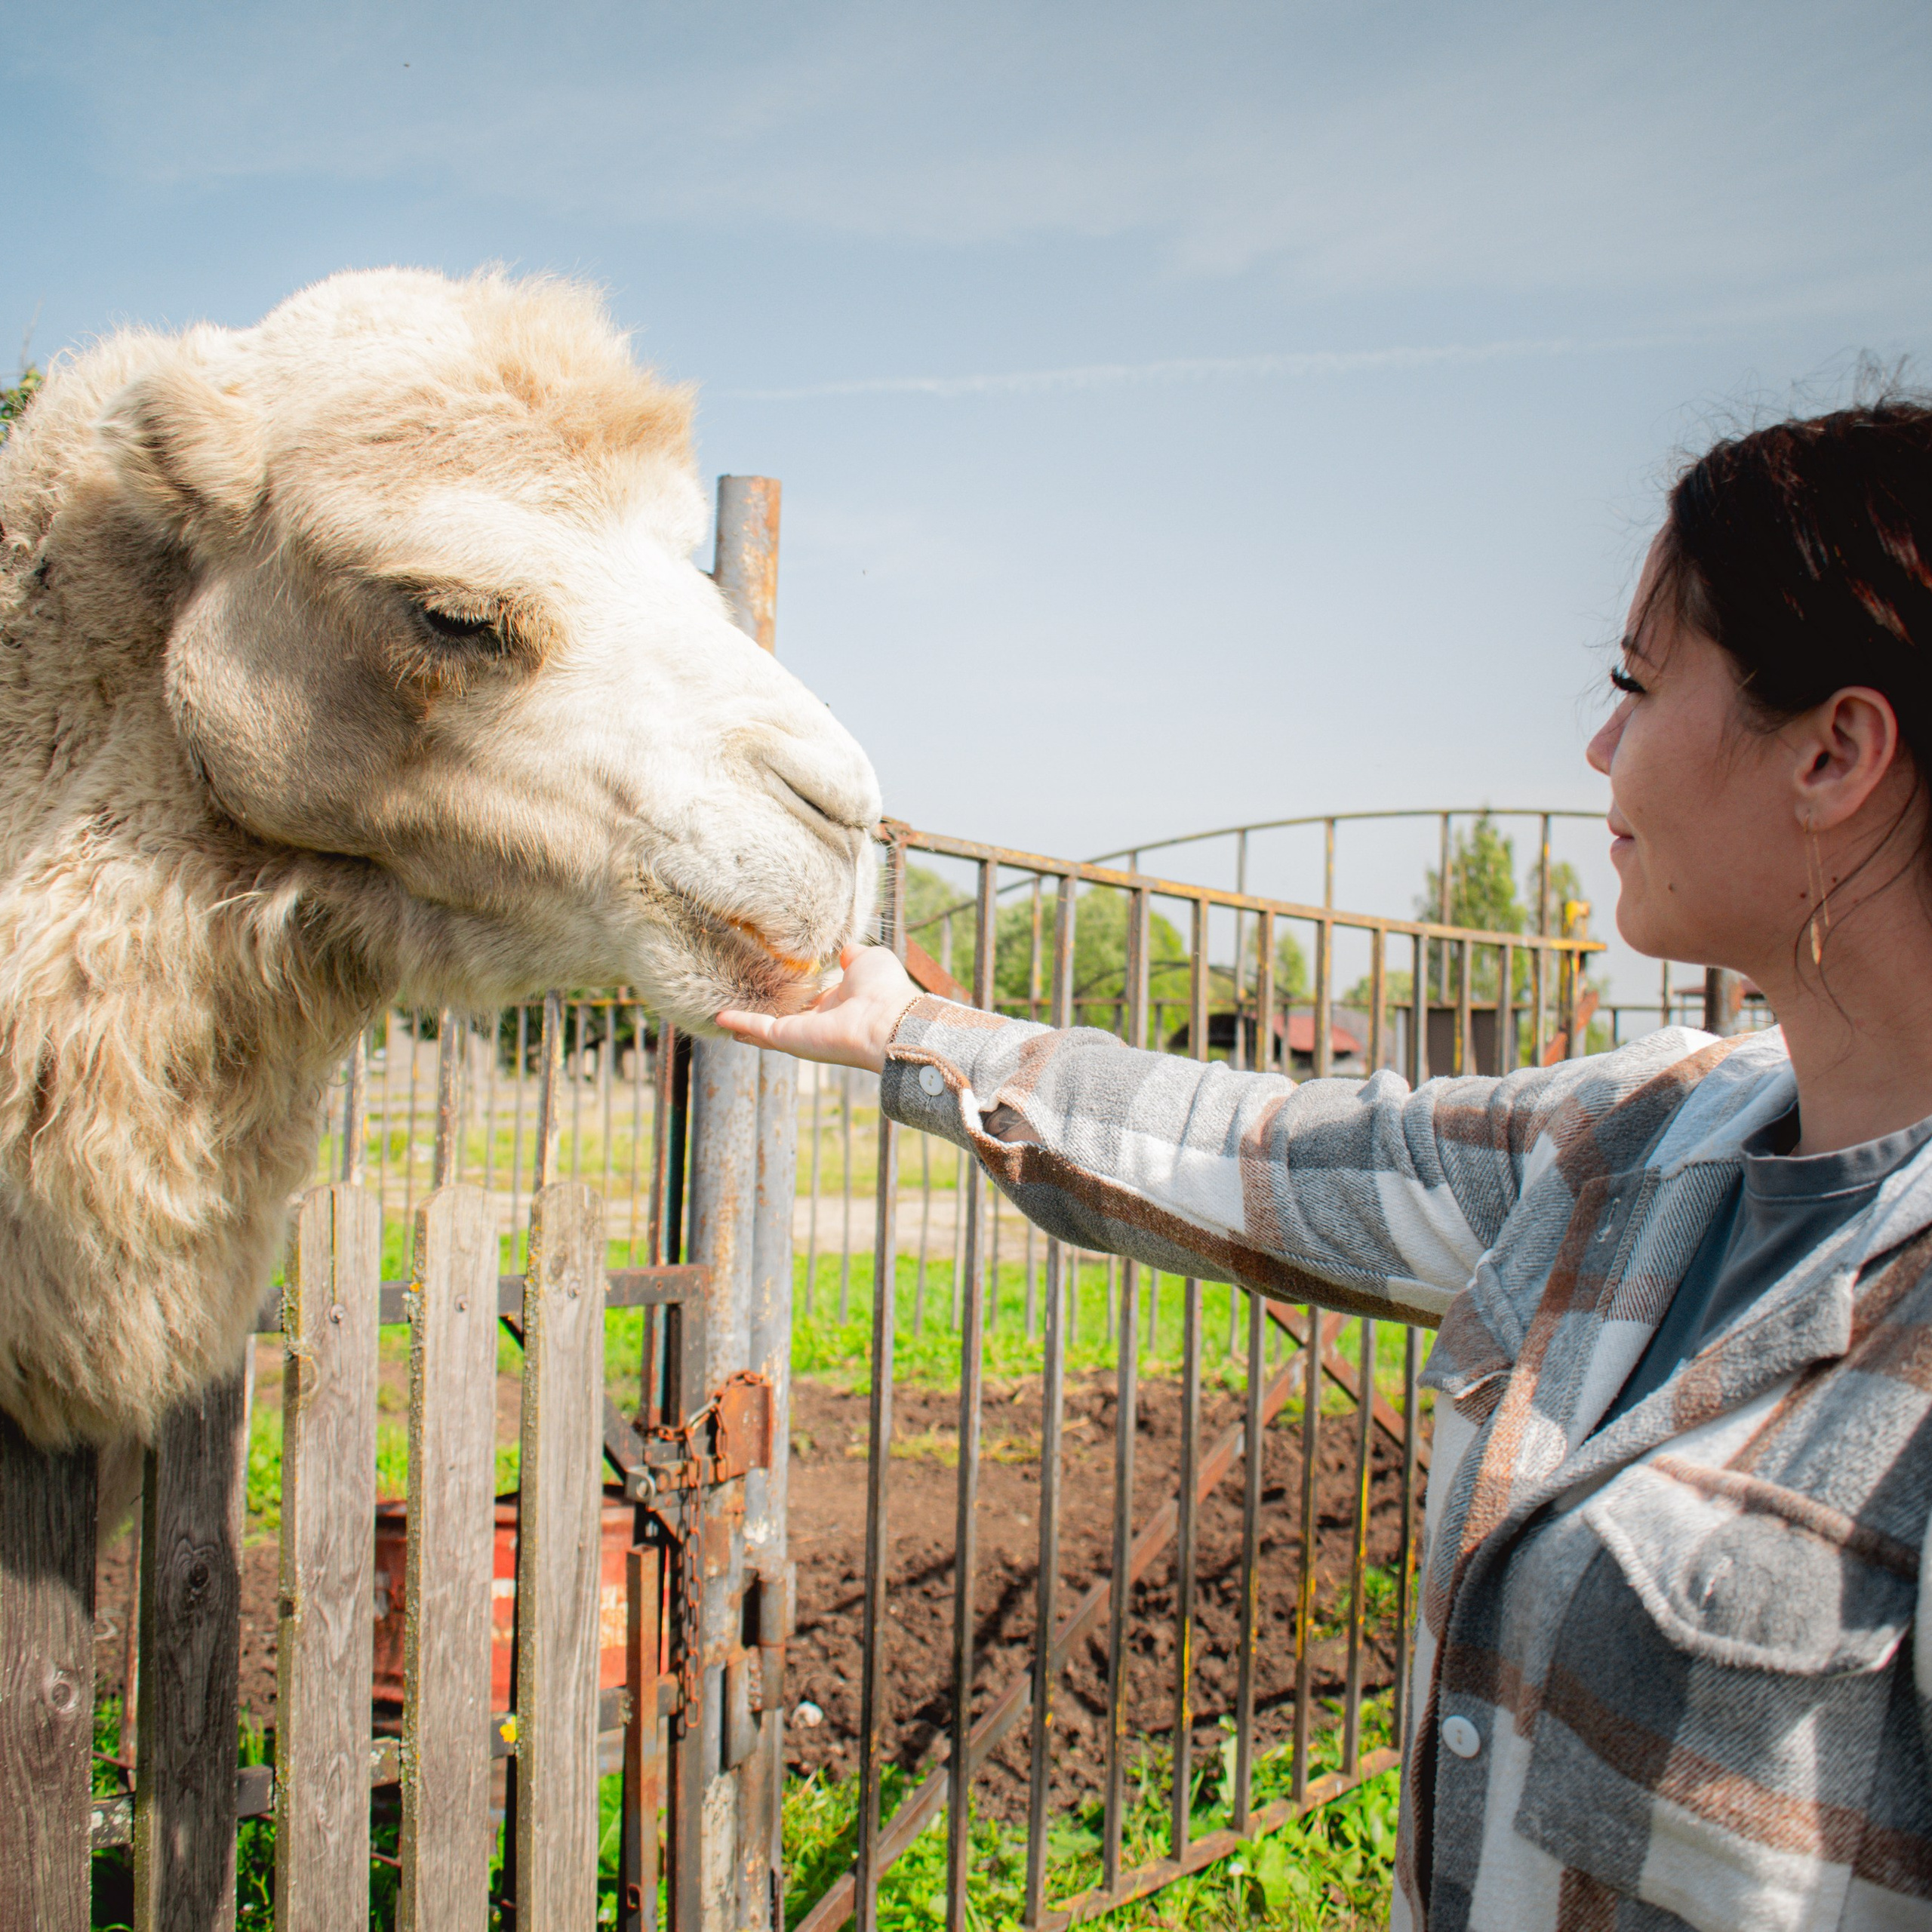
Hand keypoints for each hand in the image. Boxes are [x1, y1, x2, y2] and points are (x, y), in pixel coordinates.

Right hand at [717, 944, 918, 1073]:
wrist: (887, 1018)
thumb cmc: (884, 990)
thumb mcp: (868, 960)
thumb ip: (852, 955)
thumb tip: (845, 951)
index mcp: (837, 1004)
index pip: (808, 1001)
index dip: (792, 992)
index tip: (776, 983)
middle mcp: (817, 1023)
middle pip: (783, 1019)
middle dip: (762, 1014)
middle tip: (739, 1003)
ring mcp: (802, 1033)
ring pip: (765, 1028)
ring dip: (743, 1023)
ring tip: (720, 1016)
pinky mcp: (789, 1038)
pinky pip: (758, 1028)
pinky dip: (739, 1022)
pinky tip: (719, 1017)